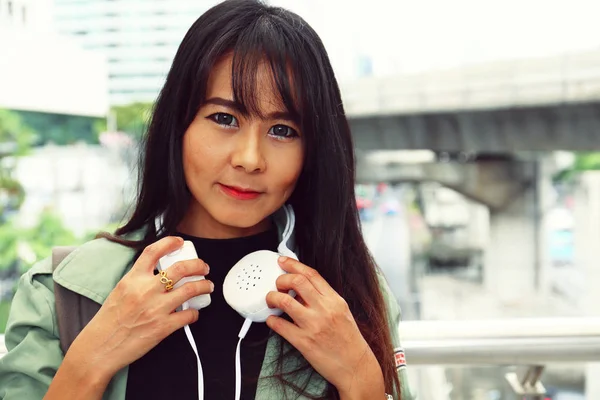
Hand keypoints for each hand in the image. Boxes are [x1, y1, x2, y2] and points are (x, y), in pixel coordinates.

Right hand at [66, 236, 212, 381]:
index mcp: (132, 279)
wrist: (100, 347)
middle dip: (198, 265)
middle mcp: (146, 290)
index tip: (180, 242)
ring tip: (207, 286)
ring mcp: (156, 308)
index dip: (169, 242)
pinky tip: (193, 312)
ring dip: (204, 286)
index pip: (153, 251)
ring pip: (191, 289)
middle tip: (204, 268)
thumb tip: (160, 273)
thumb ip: (138, 280)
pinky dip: (195, 312)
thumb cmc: (109, 321)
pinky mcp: (163, 327)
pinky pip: (189, 314)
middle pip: (181, 268)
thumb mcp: (120, 291)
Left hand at [265, 257, 384, 398]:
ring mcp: (313, 326)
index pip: (311, 274)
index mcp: (334, 300)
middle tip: (277, 285)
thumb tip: (301, 288)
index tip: (282, 261)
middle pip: (297, 281)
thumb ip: (324, 298)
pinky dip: (272, 320)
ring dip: (272, 297)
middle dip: (281, 279)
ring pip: (285, 301)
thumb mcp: (342, 312)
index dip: (293, 264)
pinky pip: (280, 326)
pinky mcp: (304, 343)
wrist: (356, 367)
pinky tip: (273, 320)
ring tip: (271, 300)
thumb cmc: (349, 341)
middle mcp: (324, 310)